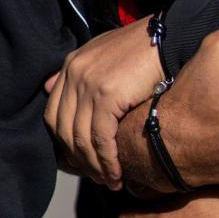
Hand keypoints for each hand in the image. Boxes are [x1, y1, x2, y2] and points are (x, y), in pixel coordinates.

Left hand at [44, 17, 162, 189]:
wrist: (169, 37)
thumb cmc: (144, 49)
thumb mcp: (105, 55)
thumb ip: (80, 73)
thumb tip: (49, 87)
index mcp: (71, 65)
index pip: (54, 115)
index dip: (66, 144)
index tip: (83, 162)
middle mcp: (74, 73)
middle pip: (64, 130)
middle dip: (79, 160)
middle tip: (97, 177)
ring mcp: (88, 83)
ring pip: (81, 138)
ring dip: (95, 166)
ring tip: (110, 180)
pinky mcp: (106, 94)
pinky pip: (100, 138)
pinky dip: (107, 160)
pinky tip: (117, 172)